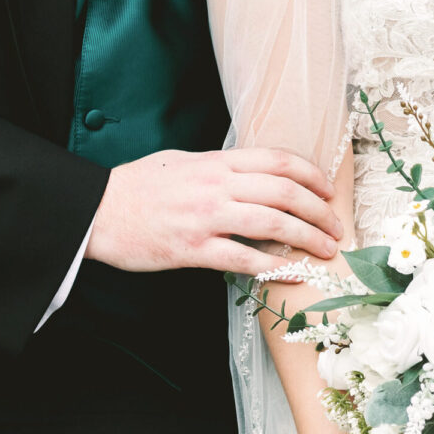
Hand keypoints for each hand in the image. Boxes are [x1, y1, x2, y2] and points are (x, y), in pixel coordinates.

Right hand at [85, 147, 342, 275]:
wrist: (97, 211)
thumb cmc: (137, 186)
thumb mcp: (181, 161)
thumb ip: (217, 166)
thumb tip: (249, 173)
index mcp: (216, 162)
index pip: (278, 160)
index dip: (311, 175)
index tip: (328, 191)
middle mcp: (216, 185)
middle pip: (284, 192)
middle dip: (318, 211)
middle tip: (336, 228)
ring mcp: (206, 218)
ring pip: (272, 224)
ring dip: (307, 238)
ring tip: (326, 251)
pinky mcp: (193, 250)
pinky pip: (244, 259)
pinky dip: (274, 267)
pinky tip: (294, 273)